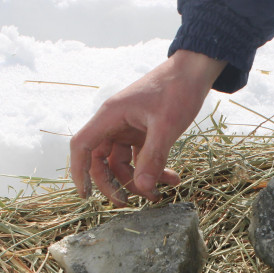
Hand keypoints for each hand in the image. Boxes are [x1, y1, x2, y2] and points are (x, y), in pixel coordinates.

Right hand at [70, 50, 225, 204]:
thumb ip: (153, 158)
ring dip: (140, 179)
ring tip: (161, 192)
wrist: (195, 70)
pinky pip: (140, 156)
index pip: (82, 146)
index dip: (78, 171)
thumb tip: (142, 188)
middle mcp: (114, 122)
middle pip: (102, 160)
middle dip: (115, 183)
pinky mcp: (143, 131)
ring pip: (123, 162)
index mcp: (110, 116)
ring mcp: (128, 127)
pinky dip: (153, 169)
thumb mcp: (166, 126)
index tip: (86, 195)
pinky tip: (172, 179)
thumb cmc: (178, 90)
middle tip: (130, 203)